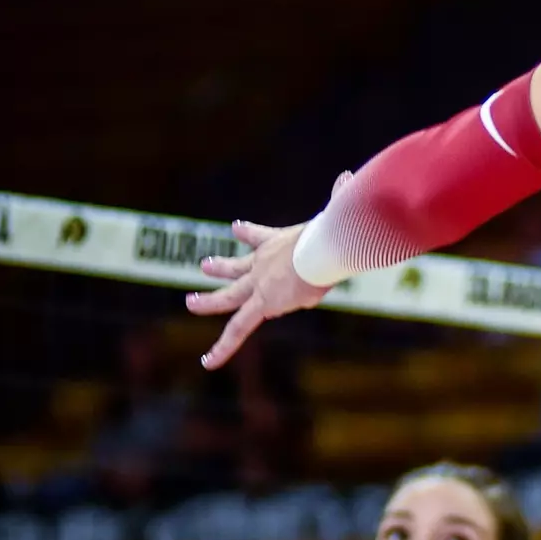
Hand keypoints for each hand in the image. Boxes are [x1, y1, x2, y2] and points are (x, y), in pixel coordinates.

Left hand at [187, 171, 351, 368]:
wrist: (321, 250)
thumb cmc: (333, 233)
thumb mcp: (335, 217)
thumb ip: (342, 198)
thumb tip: (350, 176)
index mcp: (281, 243)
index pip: (259, 237)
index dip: (247, 232)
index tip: (234, 227)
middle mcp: (264, 263)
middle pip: (237, 267)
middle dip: (221, 267)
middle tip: (204, 265)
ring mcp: (259, 284)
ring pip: (227, 297)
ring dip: (208, 301)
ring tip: (189, 302)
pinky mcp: (262, 304)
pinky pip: (237, 330)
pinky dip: (222, 348)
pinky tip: (207, 363)